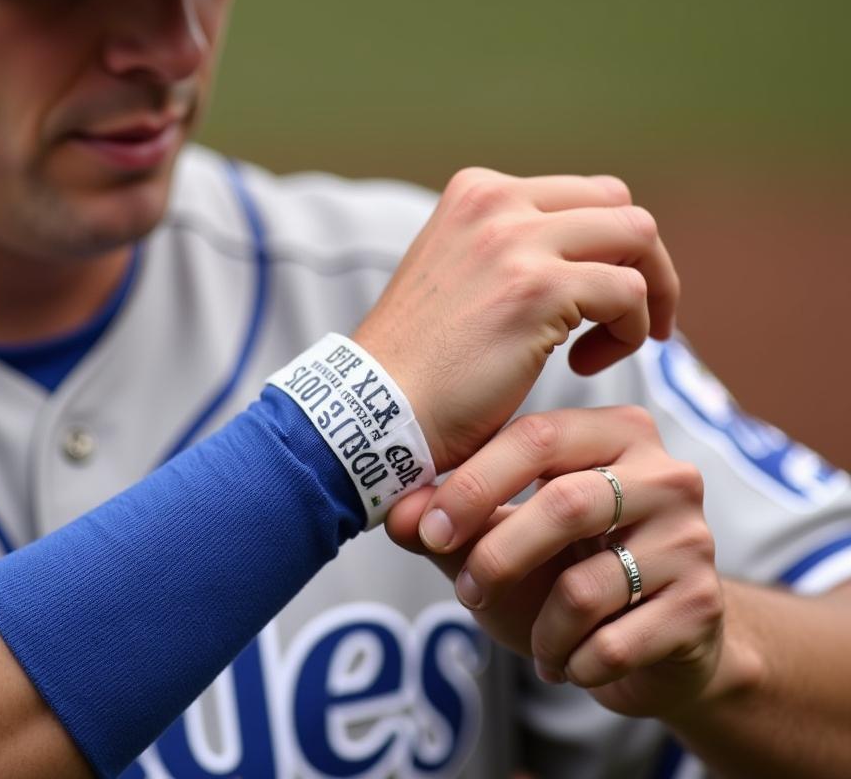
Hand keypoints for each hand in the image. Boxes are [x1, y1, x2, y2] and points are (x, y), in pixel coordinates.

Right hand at [353, 169, 678, 472]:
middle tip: (633, 318)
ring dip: (646, 295)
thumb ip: (511, 246)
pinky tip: (583, 366)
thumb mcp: (460, 271)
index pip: (583, 194)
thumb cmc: (423, 357)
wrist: (378, 406)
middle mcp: (496, 201)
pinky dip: (629, 332)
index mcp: (477, 192)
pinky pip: (629, 292)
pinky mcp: (538, 288)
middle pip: (618, 204)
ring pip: (637, 235)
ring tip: (617, 344)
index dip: (608, 247)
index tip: (600, 299)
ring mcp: (516, 240)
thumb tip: (585, 246)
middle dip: (644, 262)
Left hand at [386, 406, 725, 719]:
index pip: (535, 438)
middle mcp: (664, 473)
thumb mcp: (500, 541)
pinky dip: (574, 663)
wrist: (659, 645)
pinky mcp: (704, 603)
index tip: (427, 530)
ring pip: (585, 585)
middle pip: (563, 504)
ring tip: (535, 645)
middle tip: (467, 592)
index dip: (473, 485)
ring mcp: (692, 536)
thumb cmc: (570, 574)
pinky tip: (571, 663)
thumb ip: (446, 523)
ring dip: (541, 630)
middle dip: (498, 557)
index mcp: (615, 432)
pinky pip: (615, 642)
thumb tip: (392, 513)